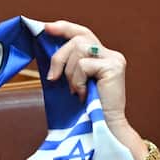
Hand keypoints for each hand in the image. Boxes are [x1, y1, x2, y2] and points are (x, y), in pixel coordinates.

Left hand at [43, 21, 159, 159]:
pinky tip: (83, 95)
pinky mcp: (114, 66)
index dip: (64, 28)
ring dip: (69, 73)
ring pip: (78, 50)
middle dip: (59, 56)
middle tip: (52, 78)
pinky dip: (77, 81)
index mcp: (101, 57)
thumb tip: (46, 51)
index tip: (45, 28)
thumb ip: (66, 68)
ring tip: (75, 92)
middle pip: (78, 38)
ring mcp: (114, 59)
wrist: (104, 132)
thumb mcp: (73, 85)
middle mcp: (110, 54)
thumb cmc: (87, 114)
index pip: (82, 33)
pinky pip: (84, 65)